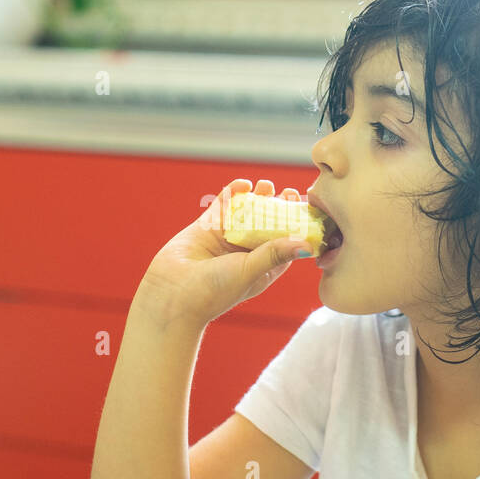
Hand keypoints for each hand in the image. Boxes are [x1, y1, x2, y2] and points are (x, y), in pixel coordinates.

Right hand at [138, 178, 312, 327]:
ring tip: (266, 185)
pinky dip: (233, 193)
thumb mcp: (251, 271)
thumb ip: (276, 254)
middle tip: (288, 192)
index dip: (296, 226)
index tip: (305, 210)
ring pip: (247, 212)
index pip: (285, 243)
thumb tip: (306, 246)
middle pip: (268, 224)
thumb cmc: (214, 291)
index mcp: (261, 267)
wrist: (173, 293)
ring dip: (258, 198)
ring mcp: (226, 238)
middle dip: (279, 208)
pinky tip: (243, 184)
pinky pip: (223, 206)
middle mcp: (245, 252)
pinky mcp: (207, 227)